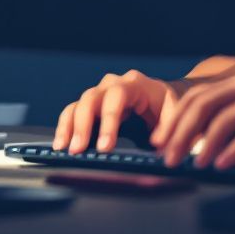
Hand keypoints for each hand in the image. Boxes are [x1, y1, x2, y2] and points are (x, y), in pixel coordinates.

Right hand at [53, 69, 174, 152]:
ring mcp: (99, 93)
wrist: (161, 96)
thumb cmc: (167, 103)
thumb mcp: (173, 110)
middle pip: (92, 99)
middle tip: (78, 150)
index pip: (117, 97)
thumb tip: (157, 144)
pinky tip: (60, 144)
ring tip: (64, 149)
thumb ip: (168, 125)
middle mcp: (113, 84)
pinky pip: (72, 112)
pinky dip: (64, 127)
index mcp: (134, 83)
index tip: (104, 147)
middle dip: (83, 125)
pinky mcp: (90, 106)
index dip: (109, 121)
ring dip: (69, 127)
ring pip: (78, 105)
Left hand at [148, 57, 234, 170]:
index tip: (158, 143)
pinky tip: (223, 165)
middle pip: (205, 102)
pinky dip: (234, 148)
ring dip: (203, 144)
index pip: (200, 94)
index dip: (175, 119)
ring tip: (192, 165)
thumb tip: (192, 141)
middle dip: (180, 132)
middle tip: (166, 158)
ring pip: (225, 116)